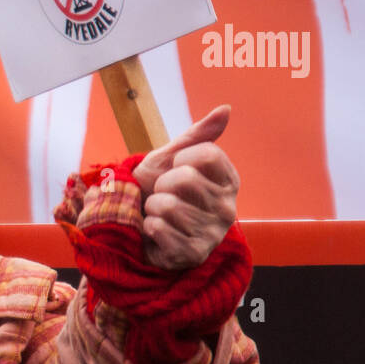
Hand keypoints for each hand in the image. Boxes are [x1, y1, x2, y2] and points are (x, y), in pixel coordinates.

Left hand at [132, 105, 239, 270]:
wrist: (136, 224)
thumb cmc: (156, 188)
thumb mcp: (171, 158)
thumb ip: (198, 135)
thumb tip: (226, 109)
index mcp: (228, 181)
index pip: (208, 155)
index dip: (182, 159)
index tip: (176, 169)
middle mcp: (227, 208)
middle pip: (186, 179)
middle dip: (162, 184)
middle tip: (163, 194)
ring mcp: (212, 234)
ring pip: (167, 205)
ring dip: (152, 207)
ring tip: (158, 214)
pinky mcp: (193, 254)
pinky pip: (159, 228)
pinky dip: (148, 227)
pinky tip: (155, 232)